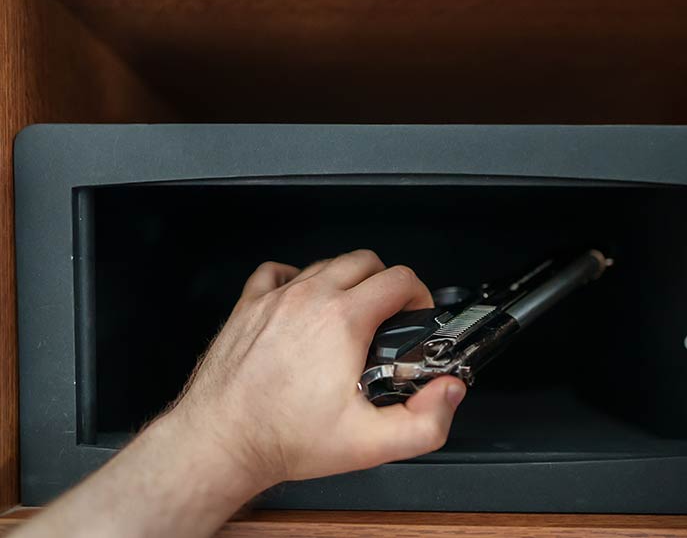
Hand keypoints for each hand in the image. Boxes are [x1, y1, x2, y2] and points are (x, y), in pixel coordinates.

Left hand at [164, 249, 466, 489]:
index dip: (418, 296)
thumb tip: (448, 394)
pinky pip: (276, 272)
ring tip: (350, 314)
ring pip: (324, 264)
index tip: (414, 316)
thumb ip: (424, 422)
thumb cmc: (282, 438)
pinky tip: (300, 303)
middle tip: (388, 315)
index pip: (399, 279)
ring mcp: (275, 298)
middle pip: (364, 261)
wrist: (219, 442)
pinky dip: (294, 279)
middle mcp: (309, 299)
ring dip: (345, 281)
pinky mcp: (248, 306)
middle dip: (386, 283)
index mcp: (343, 321)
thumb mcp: (370, 444)